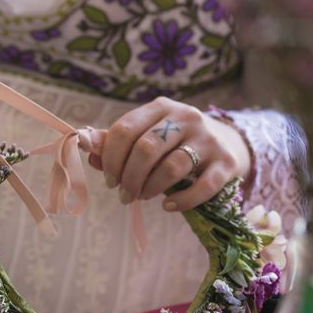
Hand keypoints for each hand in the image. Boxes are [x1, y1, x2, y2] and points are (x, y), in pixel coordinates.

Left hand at [89, 97, 251, 211]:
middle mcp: (186, 117)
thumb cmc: (174, 142)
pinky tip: (168, 205)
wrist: (227, 142)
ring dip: (149, 188)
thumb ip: (116, 142)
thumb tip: (85, 147)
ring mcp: (209, 139)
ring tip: (142, 197)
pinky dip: (182, 200)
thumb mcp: (147, 134)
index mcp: (160, 107)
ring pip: (171, 167)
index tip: (108, 178)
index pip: (125, 129)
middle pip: (146, 148)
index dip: (110, 158)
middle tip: (123, 194)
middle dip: (128, 177)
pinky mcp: (226, 163)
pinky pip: (203, 186)